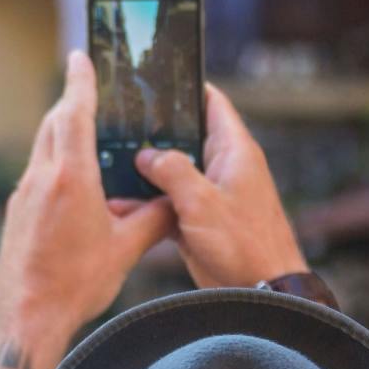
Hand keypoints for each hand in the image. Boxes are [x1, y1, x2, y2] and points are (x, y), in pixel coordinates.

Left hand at [0, 52, 174, 342]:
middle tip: (91, 92)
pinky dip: (55, 163)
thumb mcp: (126, 249)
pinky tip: (75, 182)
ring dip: (63, 133)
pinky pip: (38, 174)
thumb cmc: (75, 283)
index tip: (79, 57)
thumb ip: (154, 218)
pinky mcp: (16, 212)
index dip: (80, 82)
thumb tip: (173, 202)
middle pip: (54, 124)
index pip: (74, 114)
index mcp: (70, 178)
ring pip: (43, 148)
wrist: (26, 315)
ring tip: (87, 134)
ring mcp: (23, 195)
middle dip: (72, 103)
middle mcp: (41, 179)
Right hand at [137, 83, 305, 287]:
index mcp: (234, 151)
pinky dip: (146, 200)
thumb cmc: (244, 245)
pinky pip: (167, 200)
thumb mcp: (202, 202)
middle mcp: (223, 166)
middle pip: (185, 134)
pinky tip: (118, 201)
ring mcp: (210, 193)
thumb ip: (172, 170)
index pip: (212, 103)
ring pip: (172, 169)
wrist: (259, 292)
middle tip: (119, 118)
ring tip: (109, 157)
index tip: (157, 76)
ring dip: (145, 168)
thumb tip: (146, 154)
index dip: (187, 87)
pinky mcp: (198, 218)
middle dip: (154, 128)